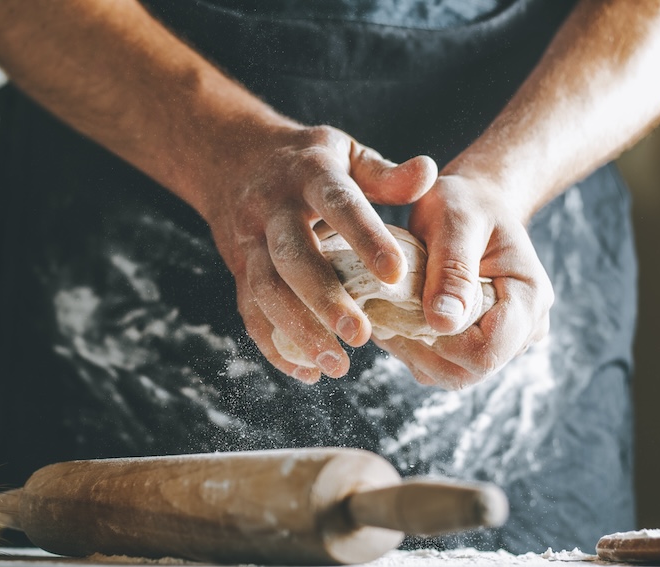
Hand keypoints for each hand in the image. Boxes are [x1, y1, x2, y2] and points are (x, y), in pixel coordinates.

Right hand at [204, 125, 436, 382]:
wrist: (232, 159)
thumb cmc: (307, 161)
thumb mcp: (345, 153)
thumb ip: (385, 173)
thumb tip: (427, 172)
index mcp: (308, 175)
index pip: (338, 204)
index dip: (365, 238)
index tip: (395, 274)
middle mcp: (272, 209)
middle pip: (292, 256)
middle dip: (324, 298)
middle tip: (361, 336)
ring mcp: (249, 241)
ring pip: (265, 290)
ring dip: (298, 330)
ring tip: (337, 365)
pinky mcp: (238, 269)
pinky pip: (250, 311)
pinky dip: (274, 345)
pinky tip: (306, 372)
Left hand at [373, 174, 553, 388]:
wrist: (473, 204)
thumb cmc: (467, 203)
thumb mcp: (456, 222)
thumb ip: (452, 270)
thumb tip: (443, 323)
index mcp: (529, 298)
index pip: (487, 350)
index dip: (442, 341)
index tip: (404, 309)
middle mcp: (523, 328)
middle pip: (468, 371)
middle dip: (421, 350)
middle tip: (385, 313)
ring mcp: (501, 341)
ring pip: (451, 374)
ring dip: (412, 351)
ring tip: (387, 312)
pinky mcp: (475, 343)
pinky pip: (441, 364)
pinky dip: (413, 348)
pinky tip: (395, 318)